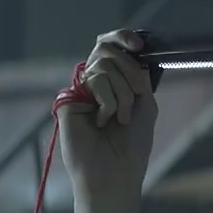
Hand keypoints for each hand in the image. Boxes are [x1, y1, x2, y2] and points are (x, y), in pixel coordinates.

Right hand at [55, 29, 157, 212]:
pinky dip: (109, 100)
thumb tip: (130, 53)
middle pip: (107, 49)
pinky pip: (94, 80)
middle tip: (137, 95)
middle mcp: (94, 85)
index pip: (112, 48)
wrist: (116, 174)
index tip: (139, 44)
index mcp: (113, 84)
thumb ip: (139, 77)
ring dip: (123, 92)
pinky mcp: (68, 100)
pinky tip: (103, 121)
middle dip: (129, 70)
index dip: (122, 38)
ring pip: (104, 64)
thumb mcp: (145, 105)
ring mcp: (80, 92)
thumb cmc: (131, 147)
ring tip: (120, 118)